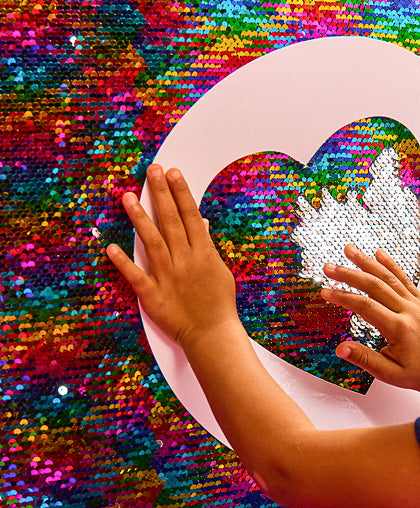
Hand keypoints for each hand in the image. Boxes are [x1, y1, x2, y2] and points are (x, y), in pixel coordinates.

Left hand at [106, 165, 238, 349]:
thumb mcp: (220, 272)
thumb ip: (208, 247)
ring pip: (151, 242)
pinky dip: (123, 262)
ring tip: (127, 196)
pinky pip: (136, 276)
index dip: (181, 193)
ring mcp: (168, 277)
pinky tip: (111, 247)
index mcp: (203, 254)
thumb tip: (201, 224)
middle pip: (171, 222)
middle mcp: (185, 261)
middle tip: (151, 171)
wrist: (212, 335)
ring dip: (139, 218)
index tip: (172, 173)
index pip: (191, 217)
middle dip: (160, 194)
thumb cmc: (219, 305)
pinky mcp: (154, 295)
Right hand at [320, 244, 419, 400]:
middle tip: (329, 267)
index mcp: (399, 329)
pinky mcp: (419, 301)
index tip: (325, 291)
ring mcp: (415, 304)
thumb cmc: (413, 372)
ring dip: (367, 262)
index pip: (366, 307)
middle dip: (349, 275)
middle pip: (375, 286)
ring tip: (349, 249)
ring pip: (389, 278)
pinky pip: (404, 279)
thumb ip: (364, 359)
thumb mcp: (387, 372)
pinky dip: (391, 265)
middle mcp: (408, 311)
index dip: (344, 297)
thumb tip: (340, 349)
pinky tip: (379, 253)